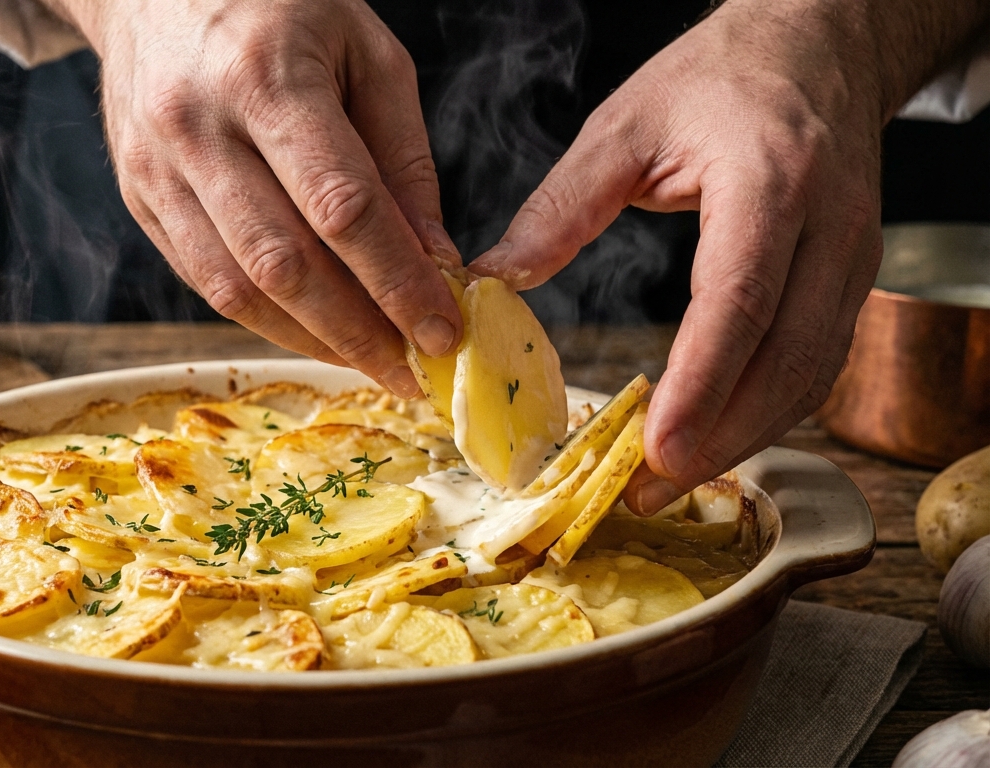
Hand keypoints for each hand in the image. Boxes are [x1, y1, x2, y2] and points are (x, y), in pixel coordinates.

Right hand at [55, 0, 464, 396]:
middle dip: (356, 333)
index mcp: (266, 78)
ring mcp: (156, 168)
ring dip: (309, 341)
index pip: (342, 209)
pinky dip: (264, 318)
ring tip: (367, 362)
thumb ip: (403, 158)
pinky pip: (203, 280)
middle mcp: (199, 128)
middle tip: (411, 372)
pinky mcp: (137, 197)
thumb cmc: (278, 4)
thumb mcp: (366, 52)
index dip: (397, 282)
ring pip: (234, 290)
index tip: (442, 332)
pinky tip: (312, 330)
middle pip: (284, 266)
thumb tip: (434, 259)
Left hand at [469, 0, 986, 512]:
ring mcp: (853, 258)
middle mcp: (829, 227)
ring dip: (744, 438)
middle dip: (720, 437)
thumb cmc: (716, 79)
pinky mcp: (852, 280)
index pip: (740, 299)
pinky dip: (766, 411)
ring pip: (811, 374)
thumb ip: (560, 206)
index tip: (657, 447)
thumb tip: (491, 281)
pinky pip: (817, 363)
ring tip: (667, 483)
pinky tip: (712, 438)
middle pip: (787, 358)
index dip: (701, 383)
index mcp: (768, 180)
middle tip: (648, 492)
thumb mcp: (624, 125)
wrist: (818, 48)